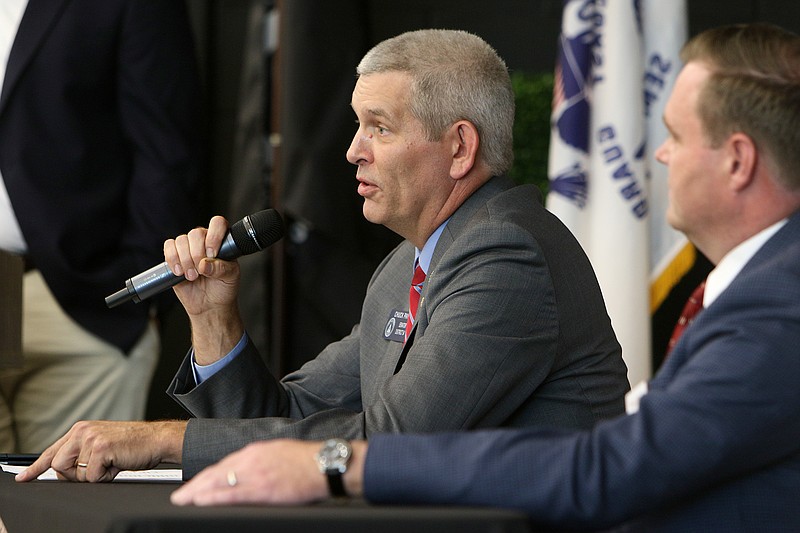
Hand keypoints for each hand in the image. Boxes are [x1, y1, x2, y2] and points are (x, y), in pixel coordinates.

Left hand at [15, 420, 185, 482]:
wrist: (157, 440)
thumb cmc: (133, 445)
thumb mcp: (102, 445)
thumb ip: (81, 454)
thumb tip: (64, 471)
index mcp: (81, 429)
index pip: (52, 451)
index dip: (36, 467)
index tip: (24, 477)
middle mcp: (82, 430)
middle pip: (59, 466)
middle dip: (76, 475)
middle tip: (98, 469)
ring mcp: (90, 438)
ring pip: (75, 474)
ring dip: (94, 476)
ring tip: (111, 463)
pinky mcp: (100, 448)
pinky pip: (91, 476)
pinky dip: (105, 476)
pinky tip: (117, 464)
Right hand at [164, 215, 239, 316]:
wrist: (209, 304)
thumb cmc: (223, 288)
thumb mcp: (230, 278)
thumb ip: (221, 268)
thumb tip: (205, 264)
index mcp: (222, 241)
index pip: (218, 223)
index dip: (213, 236)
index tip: (212, 254)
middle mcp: (205, 241)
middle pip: (196, 233)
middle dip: (197, 254)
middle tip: (201, 271)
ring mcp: (189, 247)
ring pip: (181, 240)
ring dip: (185, 260)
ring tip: (192, 276)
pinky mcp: (175, 256)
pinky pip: (169, 247)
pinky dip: (172, 259)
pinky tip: (179, 271)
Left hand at [170, 439, 366, 505]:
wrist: (326, 464)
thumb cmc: (309, 460)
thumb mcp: (281, 452)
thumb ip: (263, 459)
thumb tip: (250, 469)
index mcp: (257, 450)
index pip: (225, 463)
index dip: (207, 475)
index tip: (195, 484)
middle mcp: (252, 459)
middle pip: (216, 472)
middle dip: (196, 485)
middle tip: (180, 496)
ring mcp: (256, 473)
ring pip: (219, 482)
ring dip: (198, 491)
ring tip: (183, 500)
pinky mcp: (263, 489)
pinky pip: (232, 494)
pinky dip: (214, 497)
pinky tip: (201, 501)